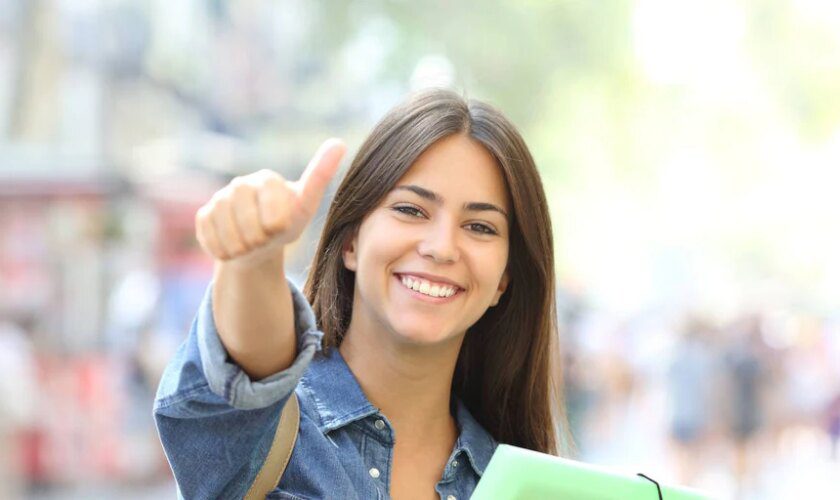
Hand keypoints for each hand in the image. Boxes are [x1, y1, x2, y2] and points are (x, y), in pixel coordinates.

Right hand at [195, 138, 346, 265]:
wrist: (259, 245)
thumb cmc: (287, 223)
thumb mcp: (306, 205)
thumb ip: (319, 176)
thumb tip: (338, 142)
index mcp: (267, 179)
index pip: (271, 207)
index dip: (276, 224)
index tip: (281, 227)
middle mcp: (241, 184)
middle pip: (246, 220)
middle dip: (259, 238)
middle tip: (266, 239)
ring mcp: (219, 199)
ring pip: (227, 233)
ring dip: (243, 247)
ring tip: (252, 244)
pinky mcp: (204, 216)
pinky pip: (211, 239)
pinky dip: (225, 251)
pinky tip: (234, 247)